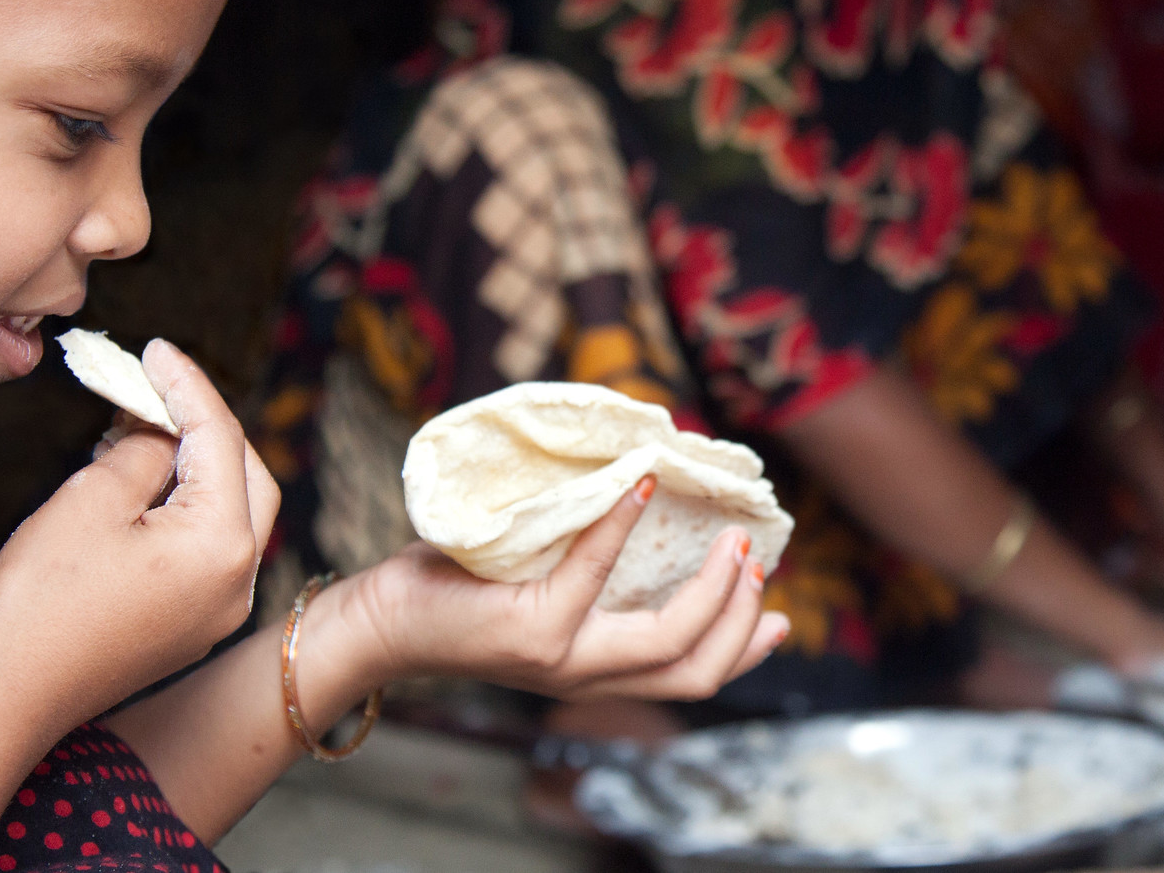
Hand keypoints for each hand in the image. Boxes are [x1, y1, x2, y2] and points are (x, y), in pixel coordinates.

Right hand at [0, 340, 281, 740]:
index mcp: (224, 545)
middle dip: (205, 423)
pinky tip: (138, 478)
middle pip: (247, 474)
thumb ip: (145, 450)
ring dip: (193, 464)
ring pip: (231, 511)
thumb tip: (163, 431)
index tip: (155, 349)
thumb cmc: (40, 599)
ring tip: (135, 425)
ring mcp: (221, 609)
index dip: (187, 385)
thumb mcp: (92, 498)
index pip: (220, 438)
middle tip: (155, 385)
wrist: (7, 698)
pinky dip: (184, 506)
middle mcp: (240, 580)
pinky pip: (208, 548)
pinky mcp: (195, 625)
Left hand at [334, 477, 787, 701]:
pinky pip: (593, 570)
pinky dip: (622, 522)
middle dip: (741, 618)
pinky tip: (639, 484)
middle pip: (695, 670)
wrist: (381, 622)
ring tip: (729, 537)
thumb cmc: (458, 591)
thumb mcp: (543, 591)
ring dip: (712, 588)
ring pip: (666, 640)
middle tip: (756, 559)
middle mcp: (584, 676)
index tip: (781, 613)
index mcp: (595, 670)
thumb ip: (592, 573)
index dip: (745, 650)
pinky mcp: (529, 629)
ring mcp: (560, 657)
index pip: (692, 679)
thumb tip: (648, 506)